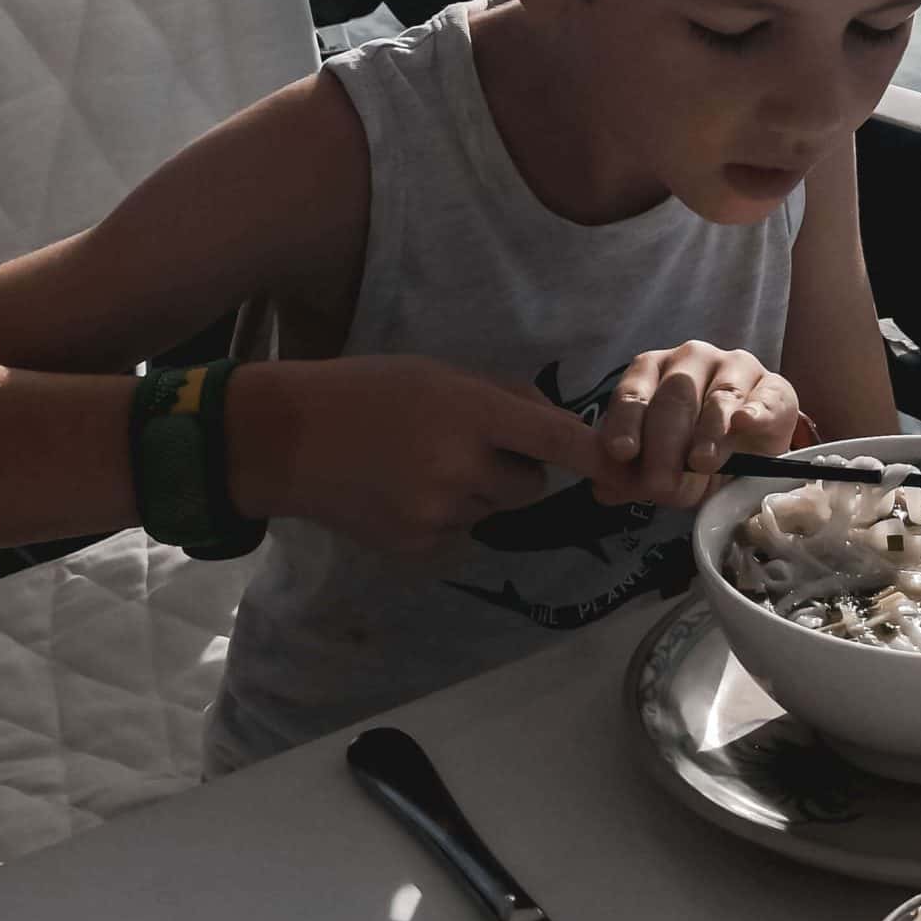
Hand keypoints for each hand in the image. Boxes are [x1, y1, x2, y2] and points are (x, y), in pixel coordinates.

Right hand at [231, 356, 602, 559]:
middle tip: (472, 446)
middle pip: (531, 485)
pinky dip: (448, 517)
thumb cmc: (370, 391)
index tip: (630, 470)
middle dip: (518, 469)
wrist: (290, 440)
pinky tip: (406, 492)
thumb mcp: (442, 374)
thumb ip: (504, 398)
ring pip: (495, 510)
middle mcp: (461, 468)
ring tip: (427, 466)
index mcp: (471, 414)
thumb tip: (556, 426)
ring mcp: (438, 513)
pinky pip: (461, 534)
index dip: (596, 456)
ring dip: (481, 492)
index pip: (555, 439)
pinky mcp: (417, 546)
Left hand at [594, 343, 798, 509]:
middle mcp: (691, 360)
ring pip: (719, 395)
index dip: (626, 423)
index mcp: (652, 371)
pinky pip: (765, 396)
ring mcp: (735, 368)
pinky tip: (744, 423)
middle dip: (665, 444)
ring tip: (702, 462)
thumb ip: (622, 472)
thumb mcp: (651, 465)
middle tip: (662, 484)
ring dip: (708, 432)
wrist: (747, 453)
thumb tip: (598, 487)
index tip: (622, 452)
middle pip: (675, 396)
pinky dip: (755, 411)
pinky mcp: (773, 387)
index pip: (633, 392)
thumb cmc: (688, 451)